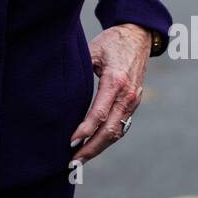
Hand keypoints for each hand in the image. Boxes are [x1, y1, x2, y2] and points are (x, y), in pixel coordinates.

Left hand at [69, 24, 152, 164]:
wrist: (139, 35)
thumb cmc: (112, 41)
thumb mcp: (92, 49)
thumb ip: (78, 68)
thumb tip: (59, 89)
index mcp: (116, 81)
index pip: (99, 113)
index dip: (85, 130)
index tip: (69, 142)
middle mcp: (127, 95)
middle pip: (110, 130)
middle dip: (91, 148)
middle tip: (72, 161)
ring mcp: (133, 101)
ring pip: (117, 131)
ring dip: (99, 147)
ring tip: (80, 159)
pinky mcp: (133, 103)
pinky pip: (121, 125)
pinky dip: (107, 138)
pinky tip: (93, 145)